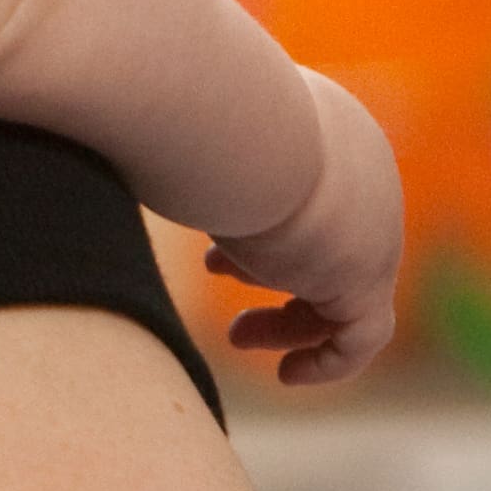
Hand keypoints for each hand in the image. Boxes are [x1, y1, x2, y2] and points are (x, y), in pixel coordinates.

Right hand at [207, 70, 402, 387]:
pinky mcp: (367, 275)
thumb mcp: (190, 127)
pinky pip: (362, 336)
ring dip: (292, 323)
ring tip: (238, 337)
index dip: (265, 242)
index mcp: (330, 135)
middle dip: (276, 282)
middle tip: (229, 307)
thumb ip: (177, 145)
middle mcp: (364, 179)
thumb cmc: (195, 115)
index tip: (215, 268)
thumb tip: (118, 145)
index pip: (313, 203)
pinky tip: (289, 375)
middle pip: (329, 250)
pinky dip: (329, 361)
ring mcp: (373, 228)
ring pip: (345, 294)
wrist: (238, 125)